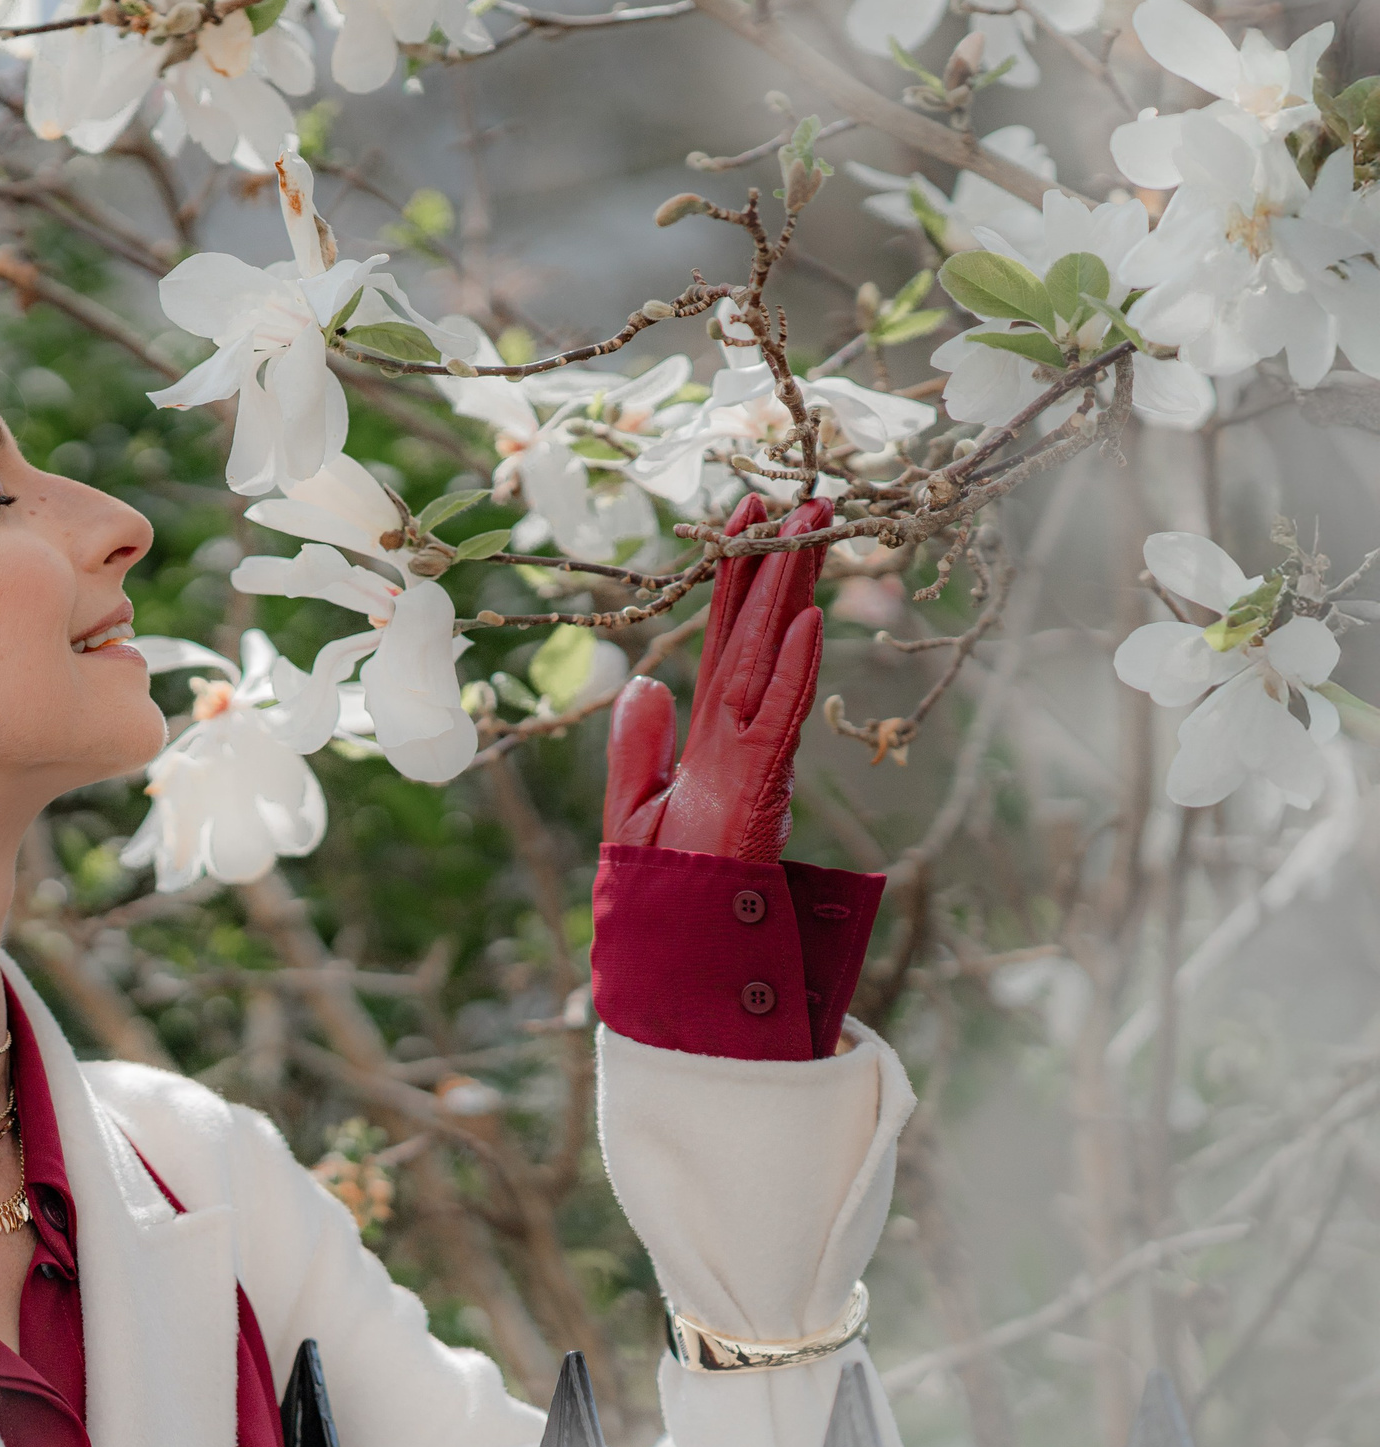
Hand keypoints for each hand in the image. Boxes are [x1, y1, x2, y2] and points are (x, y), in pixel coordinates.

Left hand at [603, 493, 830, 862]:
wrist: (676, 947)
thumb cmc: (665, 886)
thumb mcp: (633, 807)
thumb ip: (636, 747)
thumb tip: (645, 684)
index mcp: (707, 733)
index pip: (723, 640)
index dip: (735, 579)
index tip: (747, 518)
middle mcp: (736, 731)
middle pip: (757, 633)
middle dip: (779, 565)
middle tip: (808, 499)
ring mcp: (751, 754)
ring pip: (771, 659)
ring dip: (792, 595)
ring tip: (812, 531)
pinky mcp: (759, 785)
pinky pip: (777, 717)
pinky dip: (792, 671)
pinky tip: (807, 622)